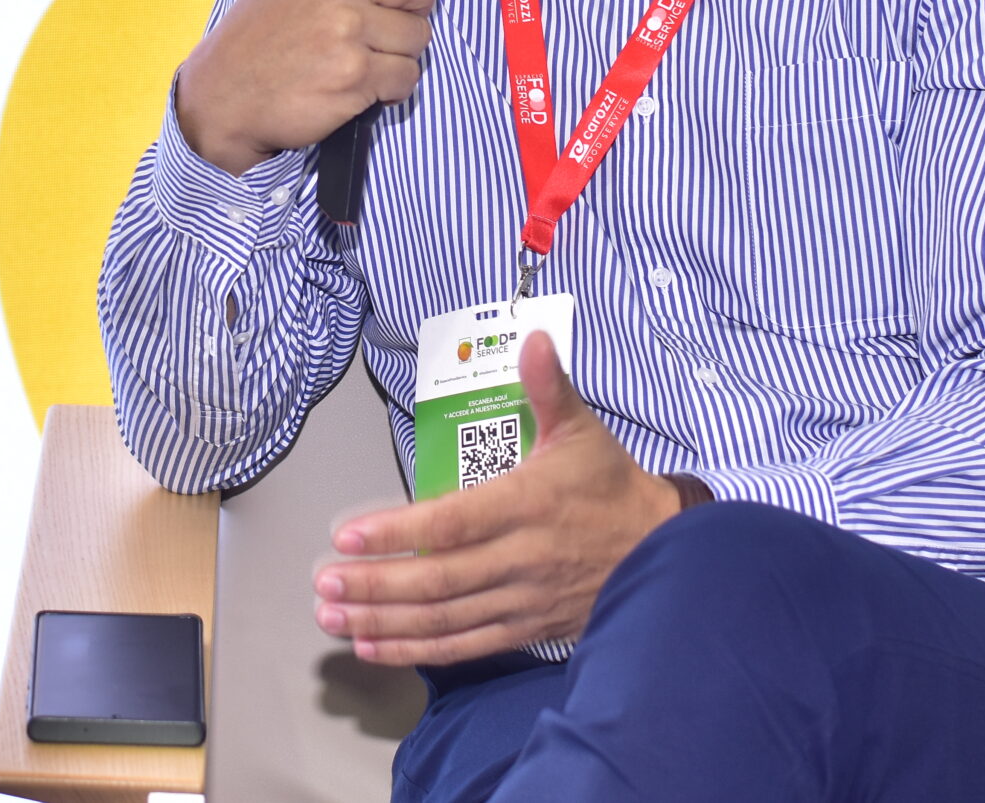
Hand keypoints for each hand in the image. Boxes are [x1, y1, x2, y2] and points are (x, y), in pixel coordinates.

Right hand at [176, 0, 441, 175]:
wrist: (224, 93)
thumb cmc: (265, 31)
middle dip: (412, 9)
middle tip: (378, 24)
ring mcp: (345, 25)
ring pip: (420, 34)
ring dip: (397, 52)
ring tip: (355, 55)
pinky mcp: (353, 72)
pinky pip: (407, 75)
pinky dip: (389, 87)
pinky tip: (354, 83)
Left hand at [311, 332, 688, 664]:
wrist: (660, 551)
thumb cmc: (611, 486)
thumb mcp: (583, 431)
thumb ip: (550, 387)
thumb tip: (532, 336)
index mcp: (526, 505)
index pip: (451, 523)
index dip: (397, 533)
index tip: (349, 536)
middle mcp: (519, 559)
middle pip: (437, 579)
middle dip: (375, 584)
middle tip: (324, 583)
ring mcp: (519, 600)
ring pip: (443, 618)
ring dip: (384, 620)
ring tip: (332, 615)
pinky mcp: (524, 629)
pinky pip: (464, 646)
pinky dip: (415, 649)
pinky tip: (373, 645)